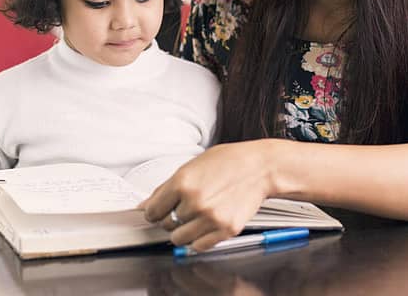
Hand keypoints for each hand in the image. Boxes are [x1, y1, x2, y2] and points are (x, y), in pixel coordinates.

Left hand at [140, 142, 272, 250]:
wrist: (260, 167)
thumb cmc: (229, 162)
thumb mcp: (192, 165)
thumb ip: (166, 187)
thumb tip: (147, 205)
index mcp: (182, 182)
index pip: (152, 210)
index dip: (154, 211)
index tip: (158, 211)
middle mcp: (195, 202)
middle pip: (165, 225)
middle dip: (169, 219)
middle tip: (182, 209)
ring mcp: (210, 218)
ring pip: (179, 239)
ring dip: (183, 231)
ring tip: (194, 217)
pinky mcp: (225, 230)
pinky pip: (199, 246)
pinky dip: (198, 239)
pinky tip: (204, 225)